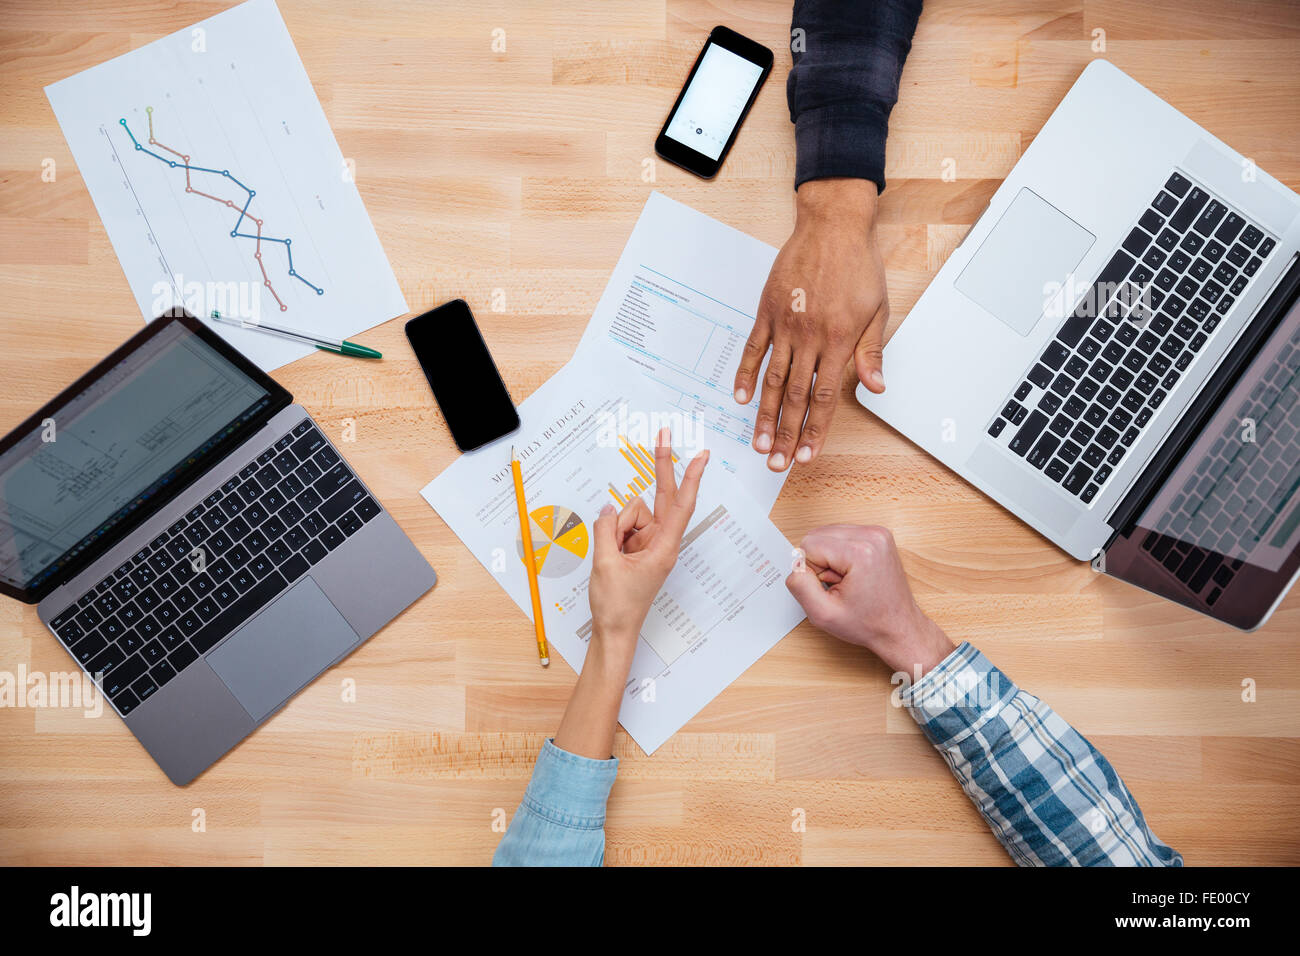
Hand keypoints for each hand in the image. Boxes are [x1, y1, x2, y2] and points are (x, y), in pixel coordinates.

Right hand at [553, 428, 707, 758]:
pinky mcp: (636, 547)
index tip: (699, 454)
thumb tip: (608, 508)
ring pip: (630, 513)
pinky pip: (621, 525)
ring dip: (616, 528)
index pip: (680, 504)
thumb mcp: (605, 563)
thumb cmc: (617, 604)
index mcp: (664, 547)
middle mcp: (660, 541)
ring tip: (613, 558)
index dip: (689, 476)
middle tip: (663, 433)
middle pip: (661, 496)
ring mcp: (648, 543)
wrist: (614, 631)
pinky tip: (611, 555)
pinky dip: (612, 534)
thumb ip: (606, 529)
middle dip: (661, 465)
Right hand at [734, 178, 888, 471]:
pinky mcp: (768, 311)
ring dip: (765, 415)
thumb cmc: (858, 265)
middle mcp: (810, 336)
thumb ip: (872, 353)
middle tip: (778, 463)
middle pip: (796, 397)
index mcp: (840, 340)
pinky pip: (753, 348)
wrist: (833, 225)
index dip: (815, 431)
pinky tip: (742, 398)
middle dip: (786, 434)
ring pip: (773, 379)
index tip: (808, 456)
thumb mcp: (877, 310)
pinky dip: (746, 374)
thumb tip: (876, 388)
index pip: (825, 398)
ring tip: (759, 443)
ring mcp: (785, 324)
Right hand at [784, 524, 953, 676]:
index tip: (831, 587)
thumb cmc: (869, 623)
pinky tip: (854, 573)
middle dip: (821, 562)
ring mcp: (878, 533)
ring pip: (828, 534)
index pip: (809, 544)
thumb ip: (799, 586)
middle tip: (840, 585)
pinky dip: (841, 554)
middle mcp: (872, 535)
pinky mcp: (878, 535)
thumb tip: (794, 564)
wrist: (898, 627)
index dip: (812, 571)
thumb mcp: (823, 614)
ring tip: (848, 580)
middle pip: (818, 535)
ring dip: (830, 558)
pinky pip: (842, 535)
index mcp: (861, 551)